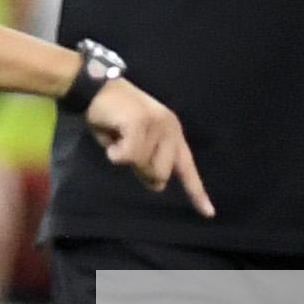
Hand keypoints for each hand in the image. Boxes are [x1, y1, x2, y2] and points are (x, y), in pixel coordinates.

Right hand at [85, 80, 214, 217]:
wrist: (94, 89)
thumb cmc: (113, 119)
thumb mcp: (134, 144)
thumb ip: (147, 162)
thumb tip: (157, 184)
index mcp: (173, 134)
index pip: (188, 169)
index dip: (197, 192)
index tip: (209, 213)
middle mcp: (170, 128)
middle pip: (161, 174)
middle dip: (140, 169)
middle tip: (125, 149)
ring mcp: (157, 124)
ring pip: (142, 165)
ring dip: (125, 158)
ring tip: (118, 137)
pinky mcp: (141, 122)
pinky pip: (128, 156)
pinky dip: (115, 153)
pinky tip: (112, 136)